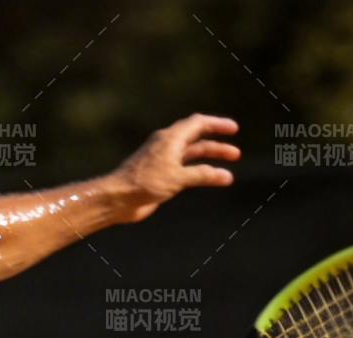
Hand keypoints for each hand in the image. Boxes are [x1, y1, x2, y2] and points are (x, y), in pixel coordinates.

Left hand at [105, 114, 238, 223]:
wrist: (117, 198)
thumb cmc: (144, 183)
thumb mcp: (177, 177)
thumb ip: (202, 175)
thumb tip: (226, 176)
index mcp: (171, 138)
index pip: (198, 123)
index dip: (217, 124)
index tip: (233, 129)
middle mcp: (167, 145)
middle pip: (196, 139)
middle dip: (216, 145)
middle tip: (235, 153)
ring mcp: (162, 160)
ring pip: (190, 156)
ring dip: (207, 160)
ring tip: (226, 167)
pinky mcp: (158, 176)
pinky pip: (182, 169)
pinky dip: (196, 172)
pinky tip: (205, 179)